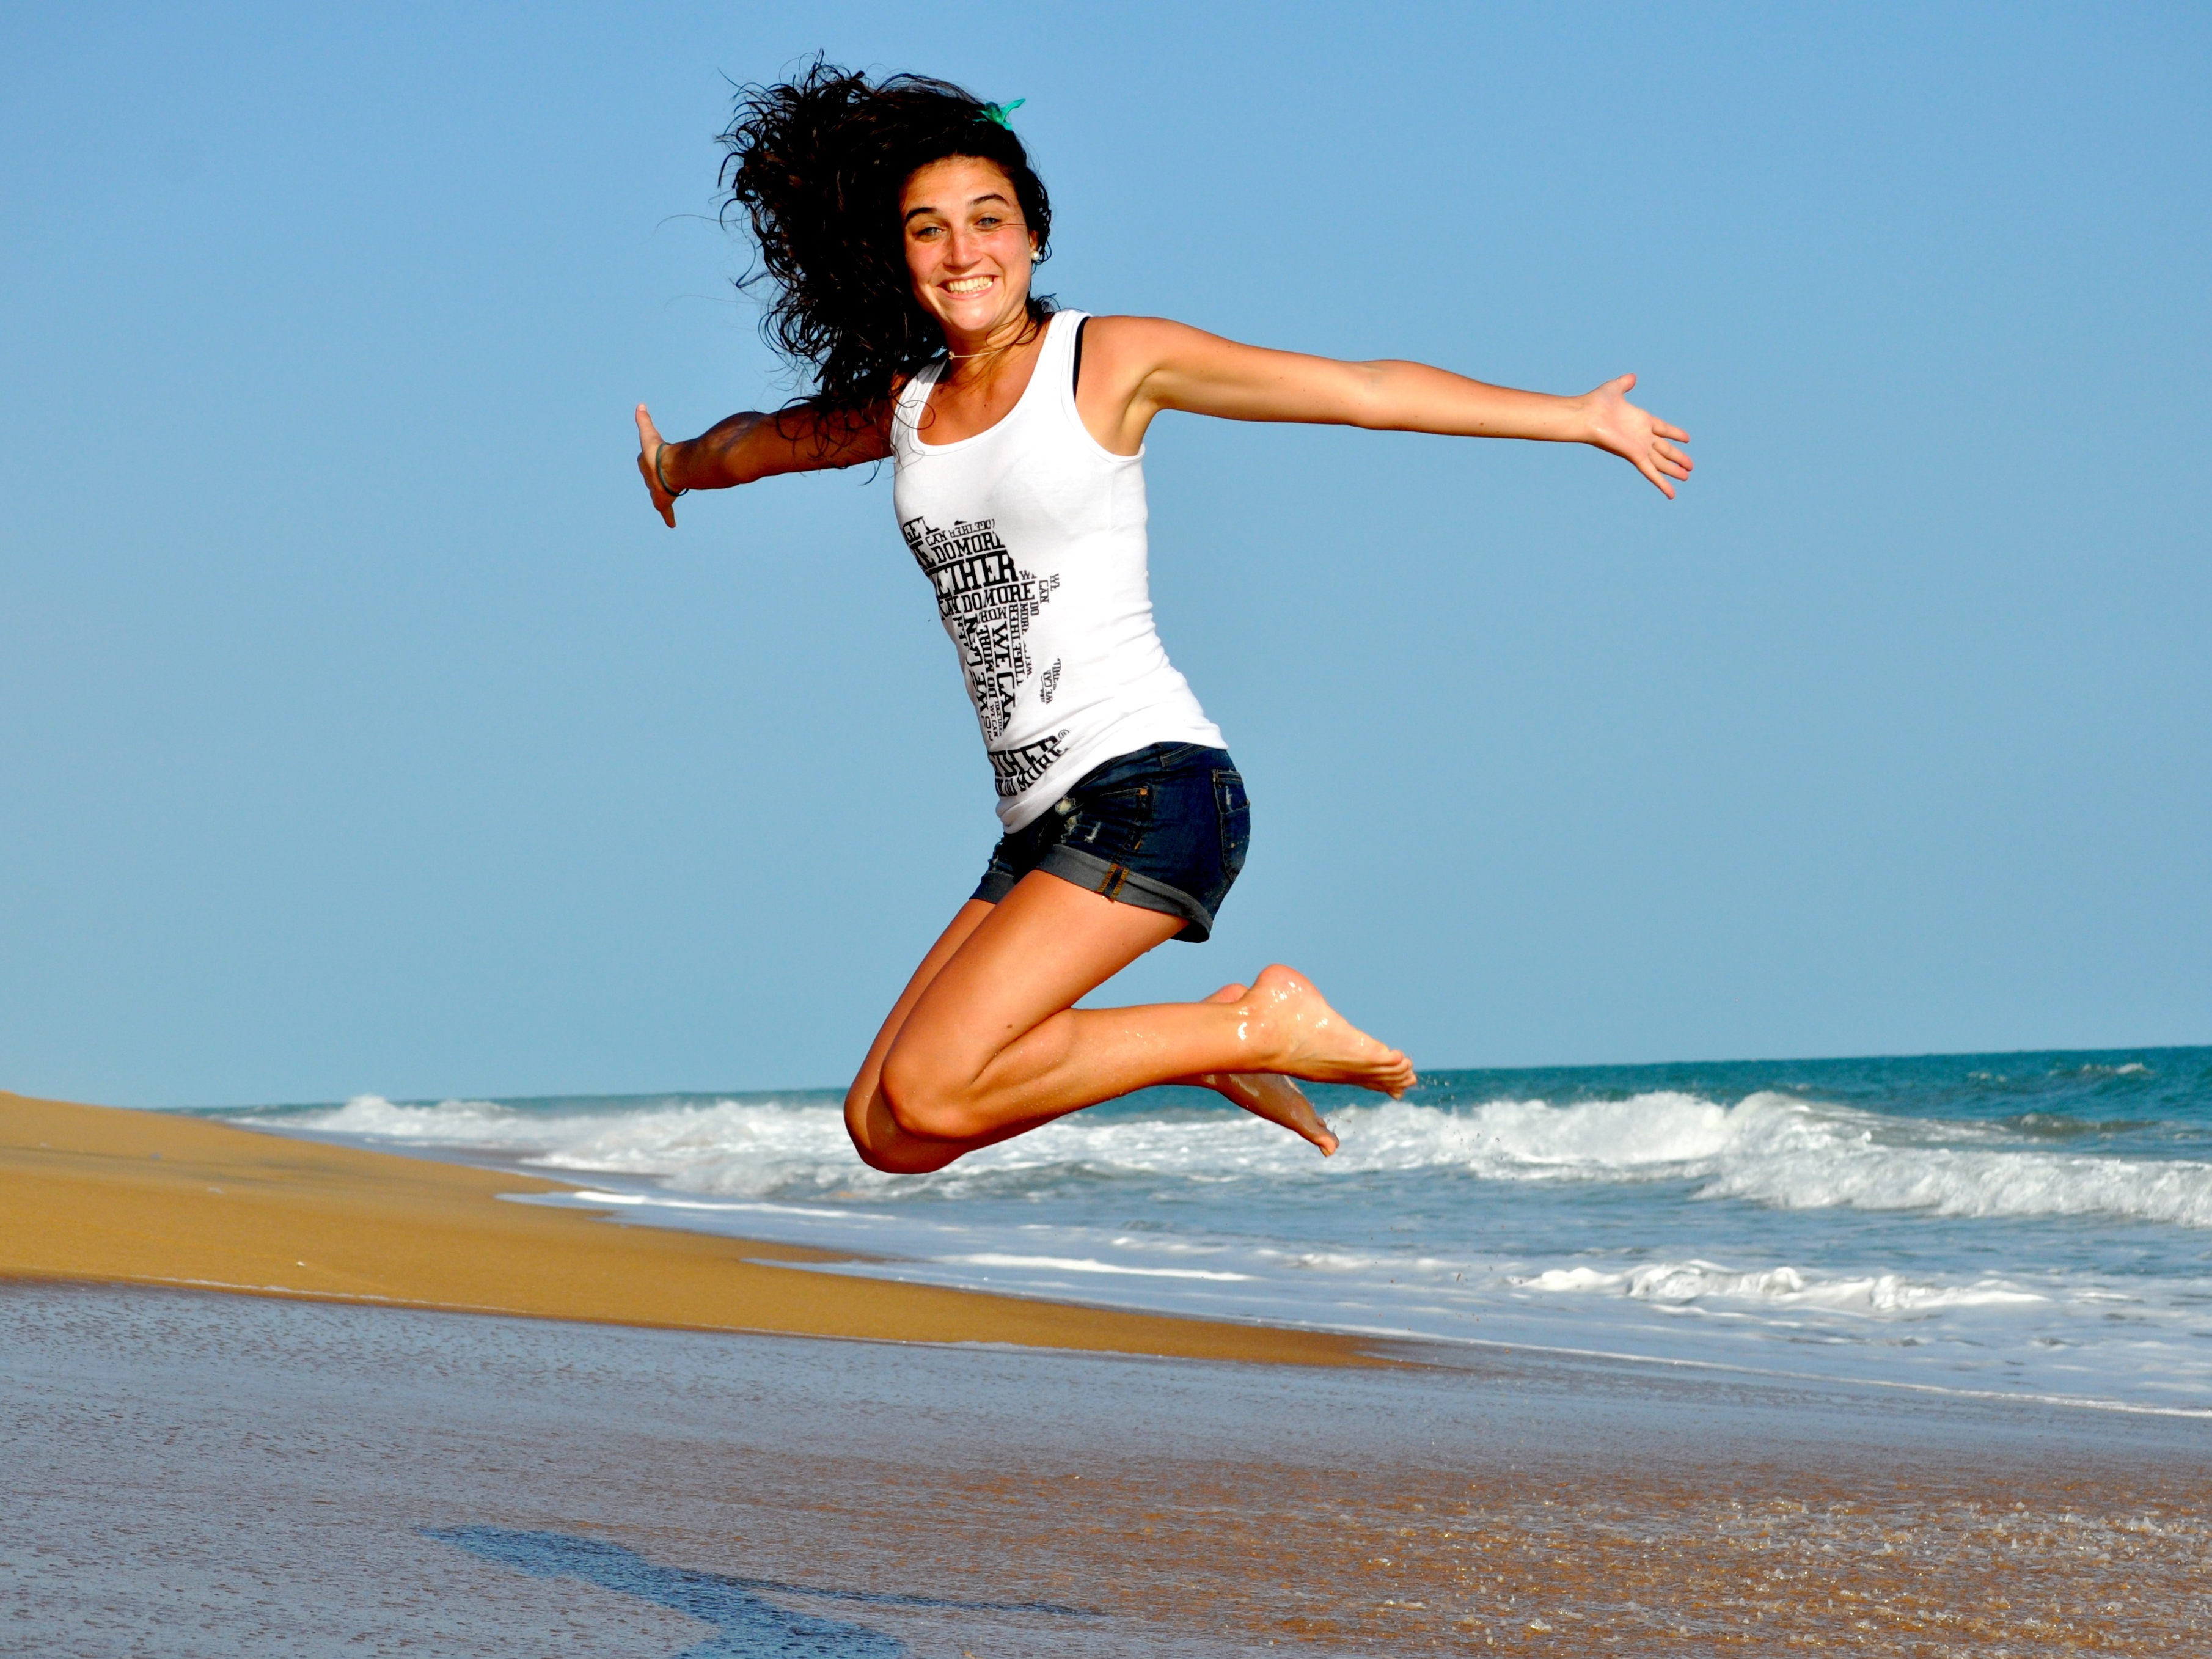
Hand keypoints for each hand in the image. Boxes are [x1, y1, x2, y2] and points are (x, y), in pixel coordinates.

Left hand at [635, 403, 677, 526]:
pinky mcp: (664, 502)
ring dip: (665, 495)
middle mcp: (649, 479)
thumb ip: (644, 420)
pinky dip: (668, 518)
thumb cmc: (658, 452)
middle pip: (652, 479)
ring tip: (670, 495)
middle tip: (663, 478)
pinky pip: (666, 512)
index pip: (645, 461)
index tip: (654, 458)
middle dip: (656, 479)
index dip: (650, 459)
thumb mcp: (649, 433)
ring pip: (661, 495)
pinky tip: (671, 525)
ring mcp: (657, 491)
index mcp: (645, 464)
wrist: (665, 469)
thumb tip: (639, 404)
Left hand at [1580, 374, 1692, 498]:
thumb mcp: (1614, 389)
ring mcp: (1639, 447)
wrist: (1585, 415)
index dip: (1675, 433)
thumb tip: (1632, 377)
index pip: (1663, 428)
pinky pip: (1651, 472)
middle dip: (1677, 458)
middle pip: (1665, 449)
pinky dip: (1662, 483)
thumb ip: (1625, 383)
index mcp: (1641, 420)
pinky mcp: (1634, 455)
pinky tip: (1671, 494)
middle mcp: (1641, 436)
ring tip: (1687, 477)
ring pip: (1661, 462)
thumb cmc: (1596, 402)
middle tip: (1690, 467)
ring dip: (1673, 470)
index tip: (1687, 438)